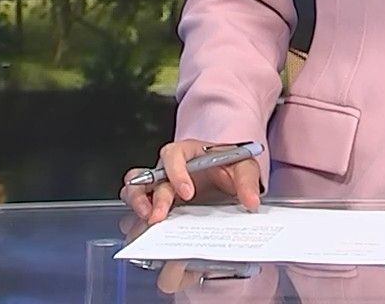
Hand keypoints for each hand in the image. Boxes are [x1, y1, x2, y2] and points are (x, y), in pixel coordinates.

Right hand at [120, 139, 262, 227]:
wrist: (229, 177)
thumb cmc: (230, 165)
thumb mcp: (243, 166)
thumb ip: (247, 181)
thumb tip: (251, 201)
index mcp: (187, 152)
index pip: (172, 154)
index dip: (176, 172)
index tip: (187, 192)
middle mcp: (168, 168)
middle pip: (147, 176)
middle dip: (149, 197)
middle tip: (158, 217)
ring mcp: (161, 186)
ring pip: (134, 190)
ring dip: (137, 205)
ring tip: (148, 222)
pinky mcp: (159, 203)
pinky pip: (140, 208)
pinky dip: (139, 219)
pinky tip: (148, 233)